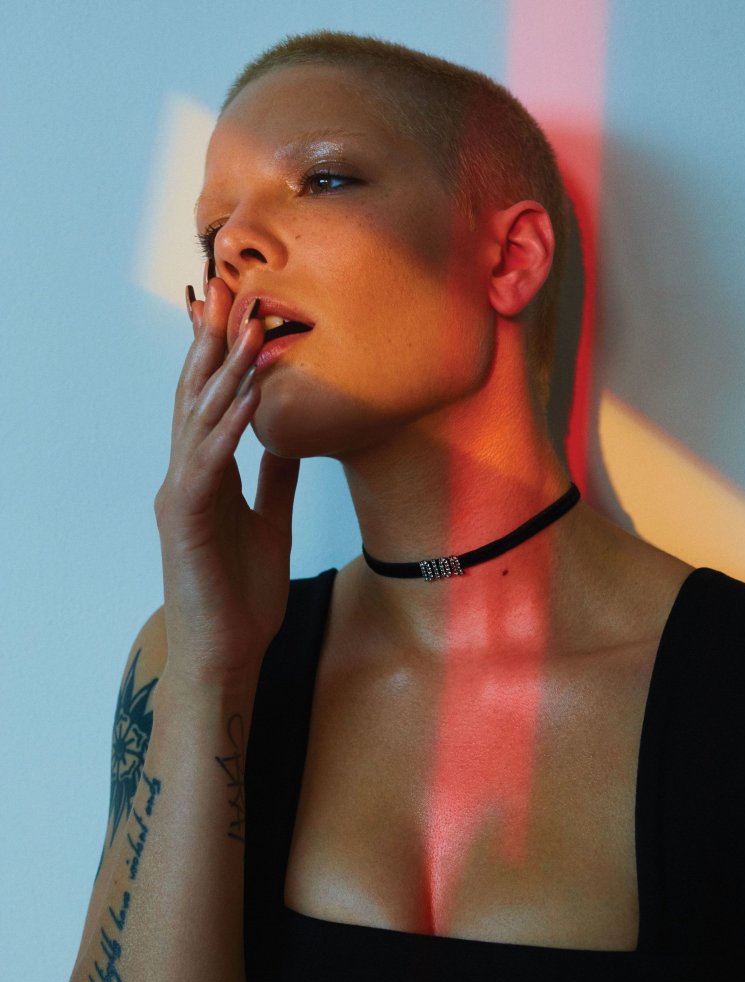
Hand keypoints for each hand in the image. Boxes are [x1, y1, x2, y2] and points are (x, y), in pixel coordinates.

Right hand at [155, 277, 299, 685]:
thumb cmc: (242, 597)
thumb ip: (275, 480)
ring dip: (225, 374)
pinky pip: (207, 463)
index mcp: (207, 477)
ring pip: (199, 421)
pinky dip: (227, 427)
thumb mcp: (270, 524)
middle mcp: (187, 477)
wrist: (227, 654)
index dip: (226, 357)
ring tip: (248, 327)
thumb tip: (288, 440)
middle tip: (234, 290)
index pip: (213, 404)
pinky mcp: (184, 520)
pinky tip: (248, 396)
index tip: (245, 310)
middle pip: (198, 398)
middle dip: (215, 344)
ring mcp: (181, 496)